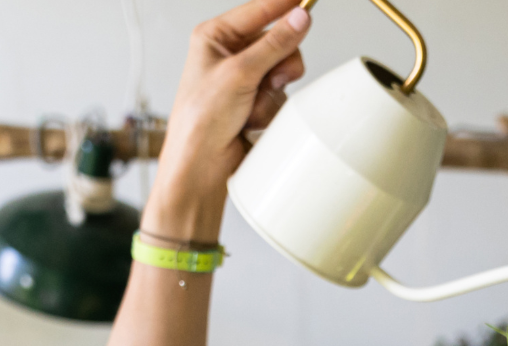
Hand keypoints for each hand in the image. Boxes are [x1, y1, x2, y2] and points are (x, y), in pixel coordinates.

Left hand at [145, 0, 308, 238]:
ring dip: (272, 92)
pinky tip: (250, 121)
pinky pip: (280, 95)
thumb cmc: (199, 121)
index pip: (259, 9)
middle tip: (271, 79)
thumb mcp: (240, 74)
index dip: (286, 5)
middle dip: (278, 64)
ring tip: (250, 107)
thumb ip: (274, 44)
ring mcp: (244, 79)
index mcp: (215, 37)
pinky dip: (270, 110)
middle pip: (278, 41)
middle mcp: (229, 55)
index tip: (308, 1)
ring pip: (284, 71)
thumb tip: (299, 18)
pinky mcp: (254, 102)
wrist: (200, 167)